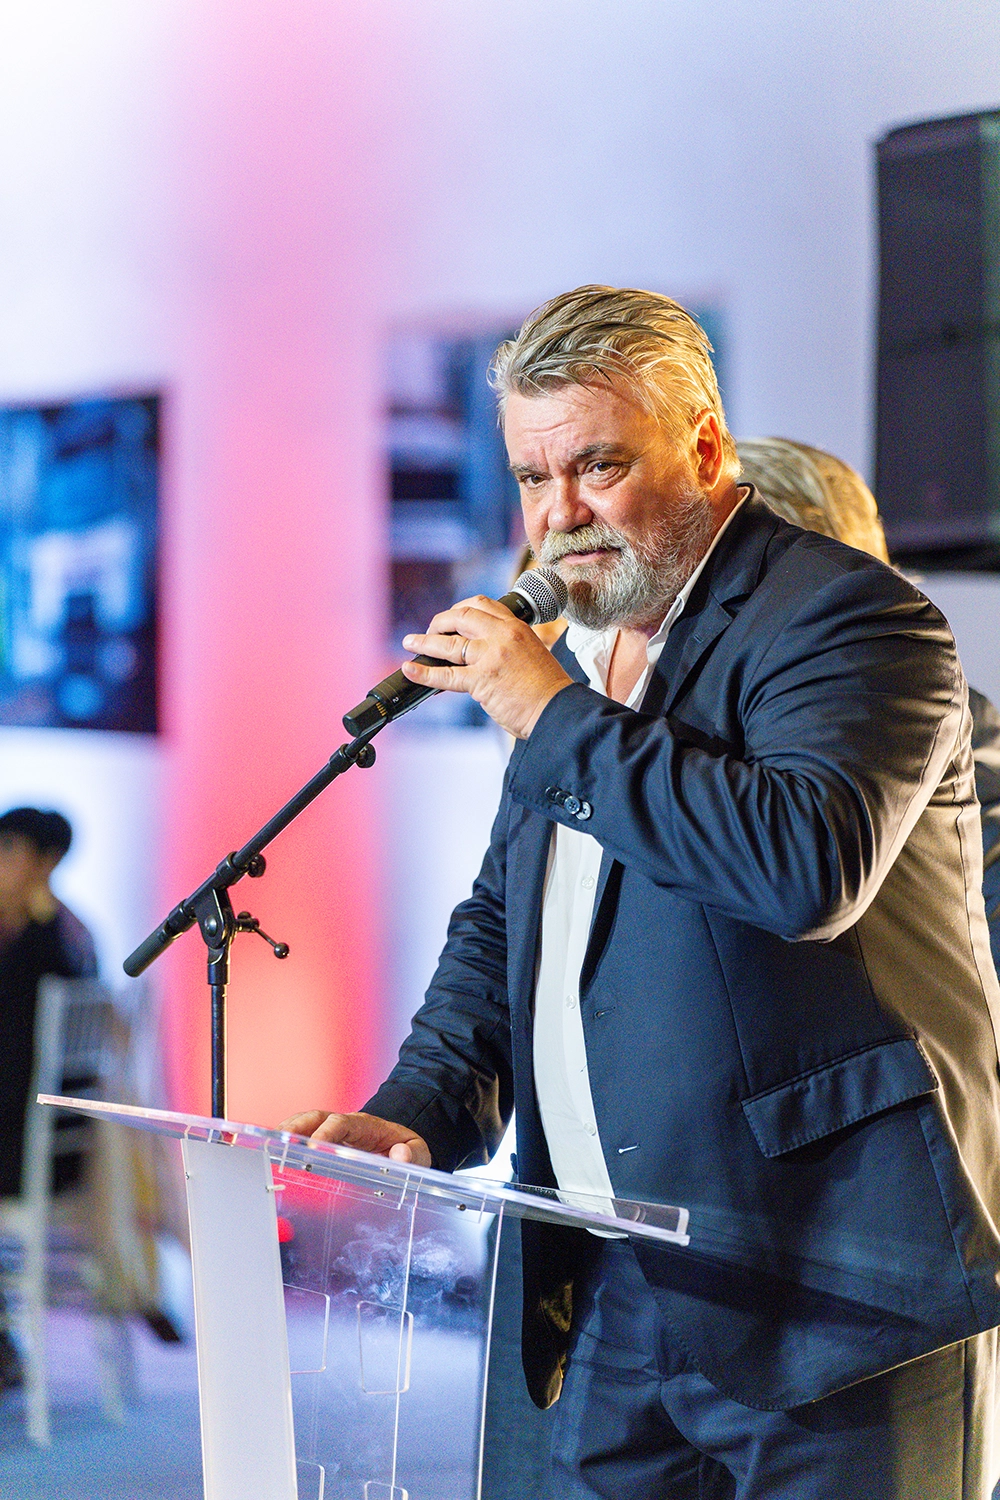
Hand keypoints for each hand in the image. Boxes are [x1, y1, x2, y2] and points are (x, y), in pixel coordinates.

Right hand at [278, 1109, 431, 1165]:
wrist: (402, 1142)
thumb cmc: (407, 1147)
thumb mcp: (420, 1151)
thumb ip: (414, 1154)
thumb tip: (400, 1155)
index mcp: (365, 1125)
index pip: (342, 1123)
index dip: (326, 1133)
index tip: (313, 1146)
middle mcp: (345, 1124)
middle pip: (316, 1117)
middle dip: (296, 1126)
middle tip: (278, 1140)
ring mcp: (333, 1131)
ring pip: (306, 1124)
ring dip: (287, 1131)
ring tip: (268, 1145)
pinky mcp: (326, 1141)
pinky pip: (304, 1136)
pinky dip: (288, 1140)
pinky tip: (273, 1153)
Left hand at [402, 595, 573, 738]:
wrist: (558, 710)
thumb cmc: (547, 689)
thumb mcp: (532, 652)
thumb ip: (507, 645)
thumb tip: (479, 651)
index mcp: (516, 626)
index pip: (482, 603)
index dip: (459, 608)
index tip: (450, 618)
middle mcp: (502, 635)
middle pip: (460, 616)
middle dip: (439, 622)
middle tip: (429, 632)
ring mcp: (490, 657)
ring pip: (448, 643)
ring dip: (424, 643)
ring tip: (410, 643)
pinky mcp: (481, 681)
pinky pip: (446, 675)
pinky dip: (423, 673)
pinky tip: (410, 670)